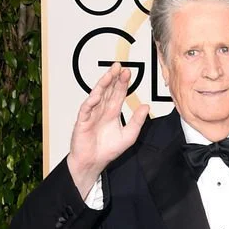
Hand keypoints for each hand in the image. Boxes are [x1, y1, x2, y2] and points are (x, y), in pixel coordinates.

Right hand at [67, 62, 149, 197]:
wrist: (93, 162)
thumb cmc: (108, 149)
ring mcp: (91, 115)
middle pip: (107, 90)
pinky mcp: (82, 122)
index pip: (118, 94)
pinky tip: (97, 95)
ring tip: (109, 75)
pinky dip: (91, 101)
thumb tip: (146, 107)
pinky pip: (86, 109)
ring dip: (102, 85)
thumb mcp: (129, 135)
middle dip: (113, 78)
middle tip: (119, 67)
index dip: (122, 83)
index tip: (128, 72)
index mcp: (112, 113)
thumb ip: (137, 121)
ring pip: (97, 96)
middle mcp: (101, 111)